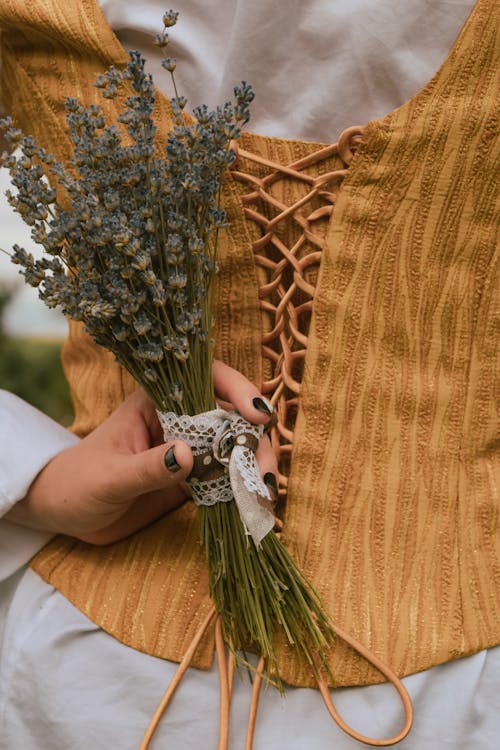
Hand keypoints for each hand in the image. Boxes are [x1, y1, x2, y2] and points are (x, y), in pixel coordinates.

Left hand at [6, 361, 277, 544]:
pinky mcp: (191, 479)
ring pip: (235, 449)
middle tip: (264, 476)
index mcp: (156, 401)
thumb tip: (189, 455)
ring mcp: (188, 449)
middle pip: (231, 417)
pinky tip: (255, 509)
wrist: (64, 513)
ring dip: (255, 469)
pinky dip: (242, 492)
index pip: (206, 378)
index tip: (257, 415)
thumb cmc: (76, 483)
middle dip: (255, 442)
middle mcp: (178, 419)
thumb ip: (147, 468)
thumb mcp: (109, 477)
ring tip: (265, 497)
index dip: (238, 389)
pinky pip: (225, 479)